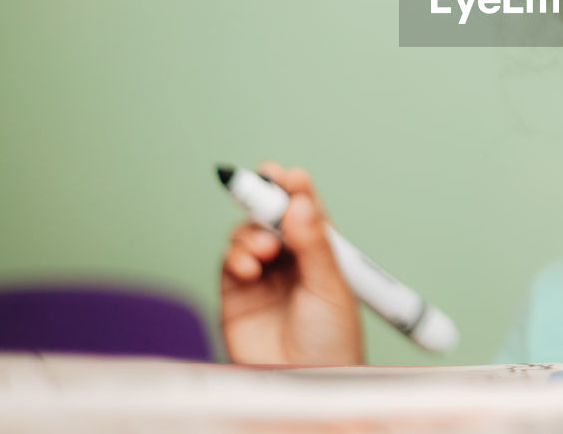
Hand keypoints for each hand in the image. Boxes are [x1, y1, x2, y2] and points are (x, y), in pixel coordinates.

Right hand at [220, 162, 364, 364]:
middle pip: (271, 215)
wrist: (306, 387)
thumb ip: (313, 244)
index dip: (295, 188)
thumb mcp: (331, 287)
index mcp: (322, 252)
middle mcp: (291, 259)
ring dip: (253, 233)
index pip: (306, 209)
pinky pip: (230, 261)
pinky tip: (250, 268)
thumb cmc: (332, 343)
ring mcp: (263, 276)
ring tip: (266, 251)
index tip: (287, 174)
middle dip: (266, 197)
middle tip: (263, 183)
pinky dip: (236, 256)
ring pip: (248, 234)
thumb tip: (300, 200)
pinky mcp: (237, 295)